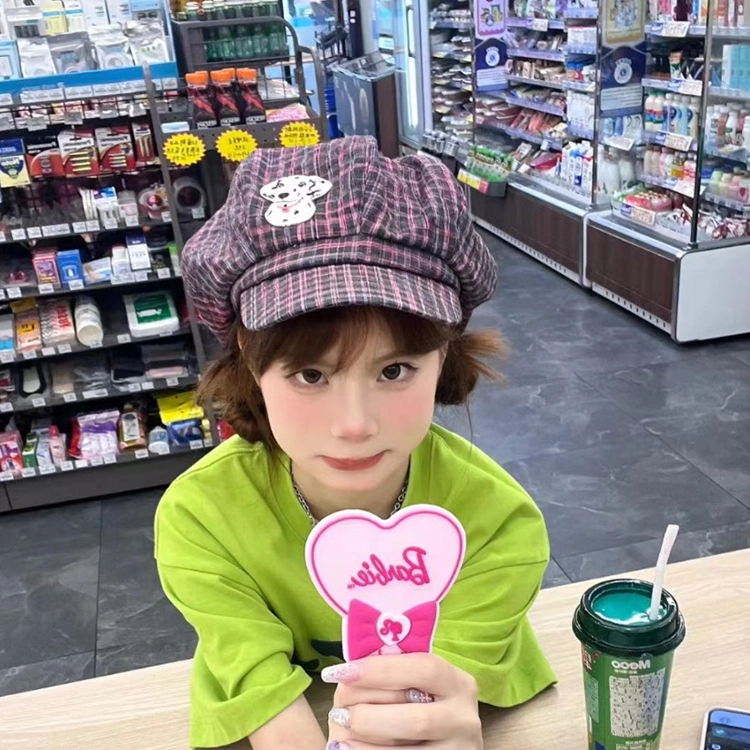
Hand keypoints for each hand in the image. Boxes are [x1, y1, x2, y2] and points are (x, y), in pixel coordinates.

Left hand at [322, 653, 481, 749]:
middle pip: (417, 719)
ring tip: (341, 736)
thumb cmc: (413, 704)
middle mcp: (464, 718)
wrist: (431, 743)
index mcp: (457, 682)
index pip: (424, 668)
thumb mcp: (411, 683)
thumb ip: (390, 672)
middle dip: (370, 717)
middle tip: (338, 714)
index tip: (342, 672)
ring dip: (368, 744)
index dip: (381, 670)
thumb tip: (351, 666)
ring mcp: (459, 749)